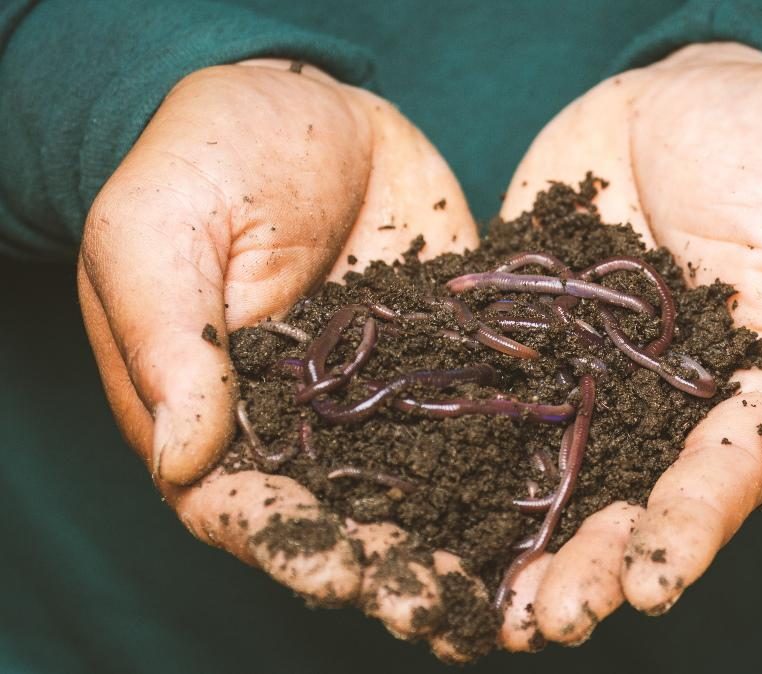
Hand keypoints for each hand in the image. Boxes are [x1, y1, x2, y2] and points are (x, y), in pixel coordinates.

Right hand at [78, 59, 485, 659]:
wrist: (308, 104)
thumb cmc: (206, 157)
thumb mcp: (159, 231)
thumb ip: (170, 340)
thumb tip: (186, 455)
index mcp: (218, 412)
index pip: (242, 504)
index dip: (288, 546)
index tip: (337, 572)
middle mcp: (305, 425)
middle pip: (342, 518)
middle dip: (390, 569)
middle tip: (442, 611)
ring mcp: (383, 398)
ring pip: (419, 487)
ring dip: (459, 543)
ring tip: (511, 592)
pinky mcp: (446, 360)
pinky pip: (479, 416)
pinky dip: (512, 463)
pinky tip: (556, 501)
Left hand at [497, 43, 761, 647]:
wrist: (679, 97)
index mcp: (751, 401)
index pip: (724, 478)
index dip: (690, 530)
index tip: (652, 580)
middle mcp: (665, 414)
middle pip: (630, 502)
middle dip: (595, 565)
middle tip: (551, 618)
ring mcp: (588, 385)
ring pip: (555, 478)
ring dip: (524, 543)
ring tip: (490, 607)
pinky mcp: (526, 348)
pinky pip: (491, 404)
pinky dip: (457, 456)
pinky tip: (419, 505)